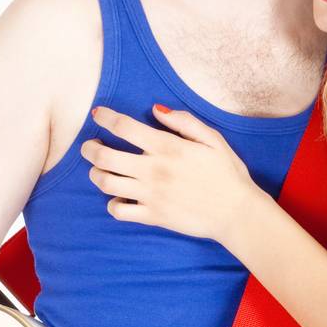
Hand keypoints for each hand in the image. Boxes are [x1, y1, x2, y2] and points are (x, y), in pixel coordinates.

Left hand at [81, 104, 258, 243]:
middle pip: (104, 155)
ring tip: (100, 170)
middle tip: (90, 146)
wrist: (237, 213)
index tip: (98, 114)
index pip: (124, 126)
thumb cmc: (227, 173)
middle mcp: (153, 170)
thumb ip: (183, 122)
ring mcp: (151, 195)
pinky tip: (120, 197)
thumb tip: (156, 109)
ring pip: (105, 182)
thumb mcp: (212, 139)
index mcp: (167, 147)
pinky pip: (118, 211)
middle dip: (89, 148)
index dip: (105, 117)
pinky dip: (113, 203)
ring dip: (96, 174)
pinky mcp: (153, 216)